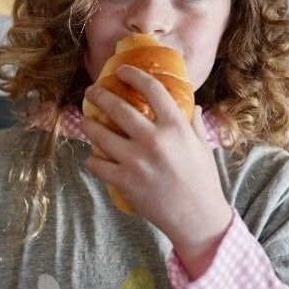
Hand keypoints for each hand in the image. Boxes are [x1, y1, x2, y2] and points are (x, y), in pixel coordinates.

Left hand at [80, 65, 233, 276]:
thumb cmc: (203, 182)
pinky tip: (93, 158)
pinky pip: (98, 165)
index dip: (134, 75)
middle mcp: (154, 140)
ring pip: (101, 135)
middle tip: (92, 92)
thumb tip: (192, 106)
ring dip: (88, 125)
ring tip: (85, 121)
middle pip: (118, 108)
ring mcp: (137, 161)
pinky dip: (92, 161)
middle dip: (100, 96)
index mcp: (176, 127)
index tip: (121, 71)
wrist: (198, 218)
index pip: (153, 90)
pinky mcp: (125, 181)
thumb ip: (193, 124)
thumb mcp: (202, 147)